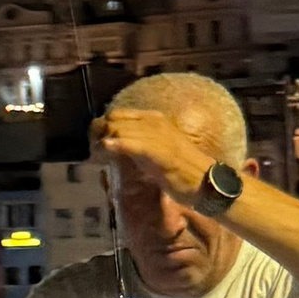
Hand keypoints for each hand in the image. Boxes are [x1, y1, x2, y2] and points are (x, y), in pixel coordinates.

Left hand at [92, 108, 211, 204]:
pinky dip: (118, 145)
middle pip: (117, 120)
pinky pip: (134, 144)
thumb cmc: (183, 170)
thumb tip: (113, 144)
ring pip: (123, 130)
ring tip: (95, 152)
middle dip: (100, 133)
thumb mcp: (156, 151)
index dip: (104, 125)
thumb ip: (137, 144)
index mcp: (156, 119)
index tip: (95, 140)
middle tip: (92, 149)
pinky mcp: (161, 152)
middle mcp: (157, 123)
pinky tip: (106, 147)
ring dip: (104, 140)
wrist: (207, 183)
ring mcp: (160, 136)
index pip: (120, 114)